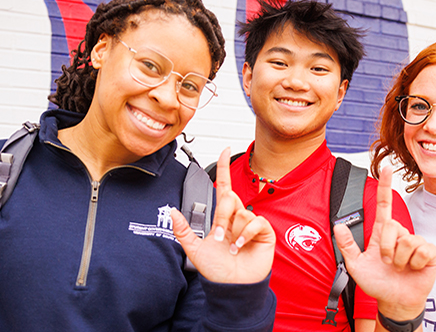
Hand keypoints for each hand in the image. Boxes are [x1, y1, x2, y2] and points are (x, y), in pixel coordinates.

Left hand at [171, 147, 275, 283]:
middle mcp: (237, 217)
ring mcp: (251, 224)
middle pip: (230, 198)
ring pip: (241, 212)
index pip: (224, 187)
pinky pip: (255, 222)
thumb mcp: (194, 249)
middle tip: (219, 235)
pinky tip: (241, 245)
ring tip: (231, 246)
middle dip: (221, 216)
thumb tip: (171, 211)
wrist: (232, 286)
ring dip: (233, 230)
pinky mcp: (264, 233)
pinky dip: (245, 234)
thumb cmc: (217, 270)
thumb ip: (183, 229)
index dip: (225, 168)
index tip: (225, 150)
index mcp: (223, 217)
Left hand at [334, 165, 435, 320]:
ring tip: (401, 268)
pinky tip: (414, 269)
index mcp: (382, 233)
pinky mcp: (429, 253)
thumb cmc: (377, 282)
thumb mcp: (356, 265)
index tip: (386, 167)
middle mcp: (399, 234)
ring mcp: (415, 242)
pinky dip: (415, 263)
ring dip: (400, 259)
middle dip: (386, 248)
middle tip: (388, 263)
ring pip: (406, 240)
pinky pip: (421, 250)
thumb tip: (338, 226)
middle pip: (392, 226)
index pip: (384, 204)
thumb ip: (347, 246)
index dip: (385, 185)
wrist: (394, 301)